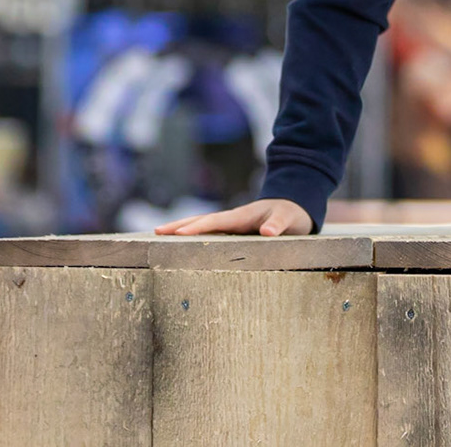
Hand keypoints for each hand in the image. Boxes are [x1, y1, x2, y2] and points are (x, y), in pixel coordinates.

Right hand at [154, 199, 312, 236]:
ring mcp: (231, 224)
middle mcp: (232, 219)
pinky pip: (209, 232)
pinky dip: (193, 235)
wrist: (295, 206)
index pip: (214, 222)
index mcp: (241, 216)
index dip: (196, 228)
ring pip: (202, 225)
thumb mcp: (289, 218)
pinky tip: (183, 244)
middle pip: (200, 221)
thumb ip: (278, 224)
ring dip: (181, 229)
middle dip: (178, 226)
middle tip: (155, 233)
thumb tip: (268, 232)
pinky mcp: (233, 231)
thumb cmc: (292, 213)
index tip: (177, 234)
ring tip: (159, 235)